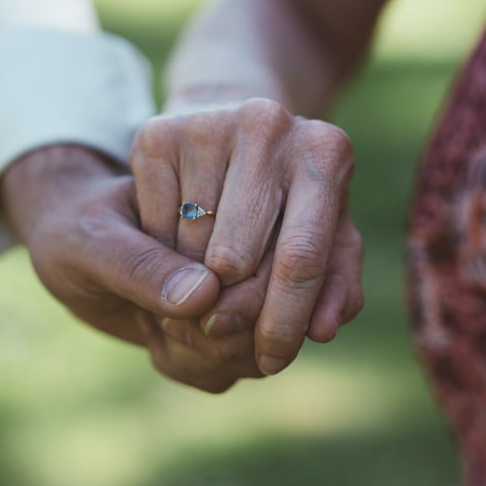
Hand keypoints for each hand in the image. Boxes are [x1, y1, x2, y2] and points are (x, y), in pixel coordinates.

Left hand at [0, 144, 264, 391]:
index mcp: (221, 201)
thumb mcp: (92, 241)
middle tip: (156, 319)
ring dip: (199, 357)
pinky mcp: (229, 326)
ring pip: (254, 349)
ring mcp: (240, 288)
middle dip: (209, 337)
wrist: (70, 253)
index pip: (257, 262)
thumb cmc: (76, 230)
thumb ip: (141, 264)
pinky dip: (194, 369)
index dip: (218, 304)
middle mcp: (243, 243)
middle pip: (266, 312)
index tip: (160, 309)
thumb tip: (204, 293)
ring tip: (154, 324)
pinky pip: (233, 369)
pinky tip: (161, 340)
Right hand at [131, 98, 363, 375]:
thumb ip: (332, 284)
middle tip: (225, 325)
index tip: (270, 362)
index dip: (282, 321)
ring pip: (190, 250)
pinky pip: (153, 229)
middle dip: (231, 309)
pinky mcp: (155, 133)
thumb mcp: (320, 241)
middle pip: (237, 260)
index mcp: (327, 150)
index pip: (302, 258)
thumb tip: (322, 330)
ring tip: (205, 282)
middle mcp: (268, 124)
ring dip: (193, 287)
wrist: (220, 147)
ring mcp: (207, 123)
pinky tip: (178, 249)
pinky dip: (164, 257)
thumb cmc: (279, 206)